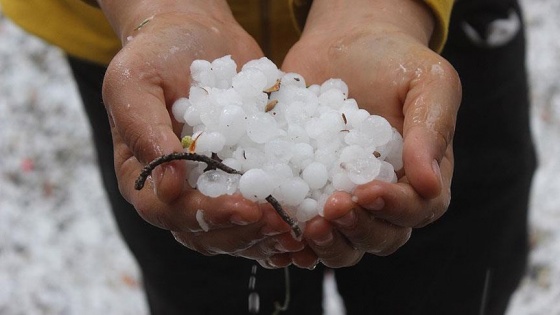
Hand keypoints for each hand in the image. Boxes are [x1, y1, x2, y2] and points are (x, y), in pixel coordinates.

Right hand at [100, 1, 302, 258]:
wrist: (194, 33)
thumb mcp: (135, 83)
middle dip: (243, 232)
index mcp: (142, 174)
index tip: (245, 209)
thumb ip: (144, 132)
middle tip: (279, 223)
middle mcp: (175, 189)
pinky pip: (257, 209)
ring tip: (296, 227)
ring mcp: (209, 186)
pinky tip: (306, 218)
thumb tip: (167, 186)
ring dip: (264, 235)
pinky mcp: (240, 177)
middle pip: (203, 232)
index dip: (207, 216)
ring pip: (233, 231)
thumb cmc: (156, 54)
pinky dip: (280, 218)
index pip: (170, 212)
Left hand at [277, 0, 460, 267]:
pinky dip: (295, 238)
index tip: (366, 192)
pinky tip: (279, 229)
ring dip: (329, 243)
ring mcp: (346, 197)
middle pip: (382, 237)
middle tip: (332, 209)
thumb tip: (430, 182)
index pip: (419, 208)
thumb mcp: (428, 81)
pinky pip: (306, 227)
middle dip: (358, 229)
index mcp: (421, 176)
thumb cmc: (394, 61)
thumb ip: (432, 128)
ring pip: (346, 242)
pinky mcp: (310, 191)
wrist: (346, 46)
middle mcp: (385, 196)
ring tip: (308, 226)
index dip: (394, 208)